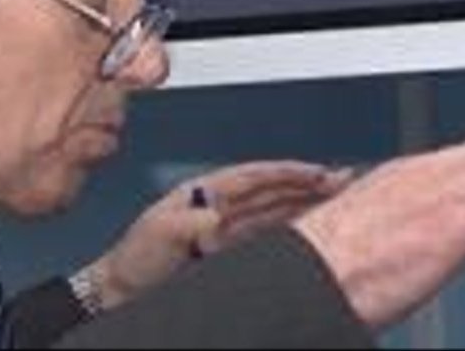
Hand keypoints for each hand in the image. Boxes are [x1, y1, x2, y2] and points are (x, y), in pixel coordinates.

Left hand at [81, 161, 352, 310]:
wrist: (121, 294)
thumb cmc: (134, 261)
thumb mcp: (160, 234)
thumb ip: (189, 222)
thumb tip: (218, 217)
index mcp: (202, 194)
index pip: (254, 176)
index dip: (286, 172)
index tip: (317, 171)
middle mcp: (218, 208)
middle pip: (271, 190)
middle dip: (307, 182)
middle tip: (343, 179)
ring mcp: (226, 231)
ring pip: (275, 211)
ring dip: (306, 202)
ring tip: (338, 196)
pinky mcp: (230, 254)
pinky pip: (269, 236)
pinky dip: (294, 229)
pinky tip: (313, 227)